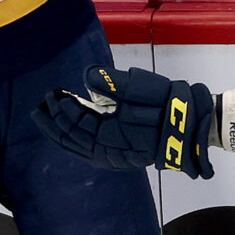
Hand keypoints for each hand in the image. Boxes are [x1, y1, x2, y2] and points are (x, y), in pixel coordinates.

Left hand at [34, 65, 216, 179]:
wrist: (194, 129)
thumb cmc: (168, 106)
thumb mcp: (141, 88)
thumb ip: (111, 83)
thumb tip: (87, 77)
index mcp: (109, 136)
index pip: (75, 123)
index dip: (61, 107)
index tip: (53, 92)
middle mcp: (107, 152)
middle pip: (71, 139)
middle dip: (54, 122)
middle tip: (40, 105)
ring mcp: (113, 158)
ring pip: (78, 148)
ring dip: (61, 133)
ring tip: (47, 118)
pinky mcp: (120, 157)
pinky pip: (88, 152)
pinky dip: (75, 143)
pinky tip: (70, 134)